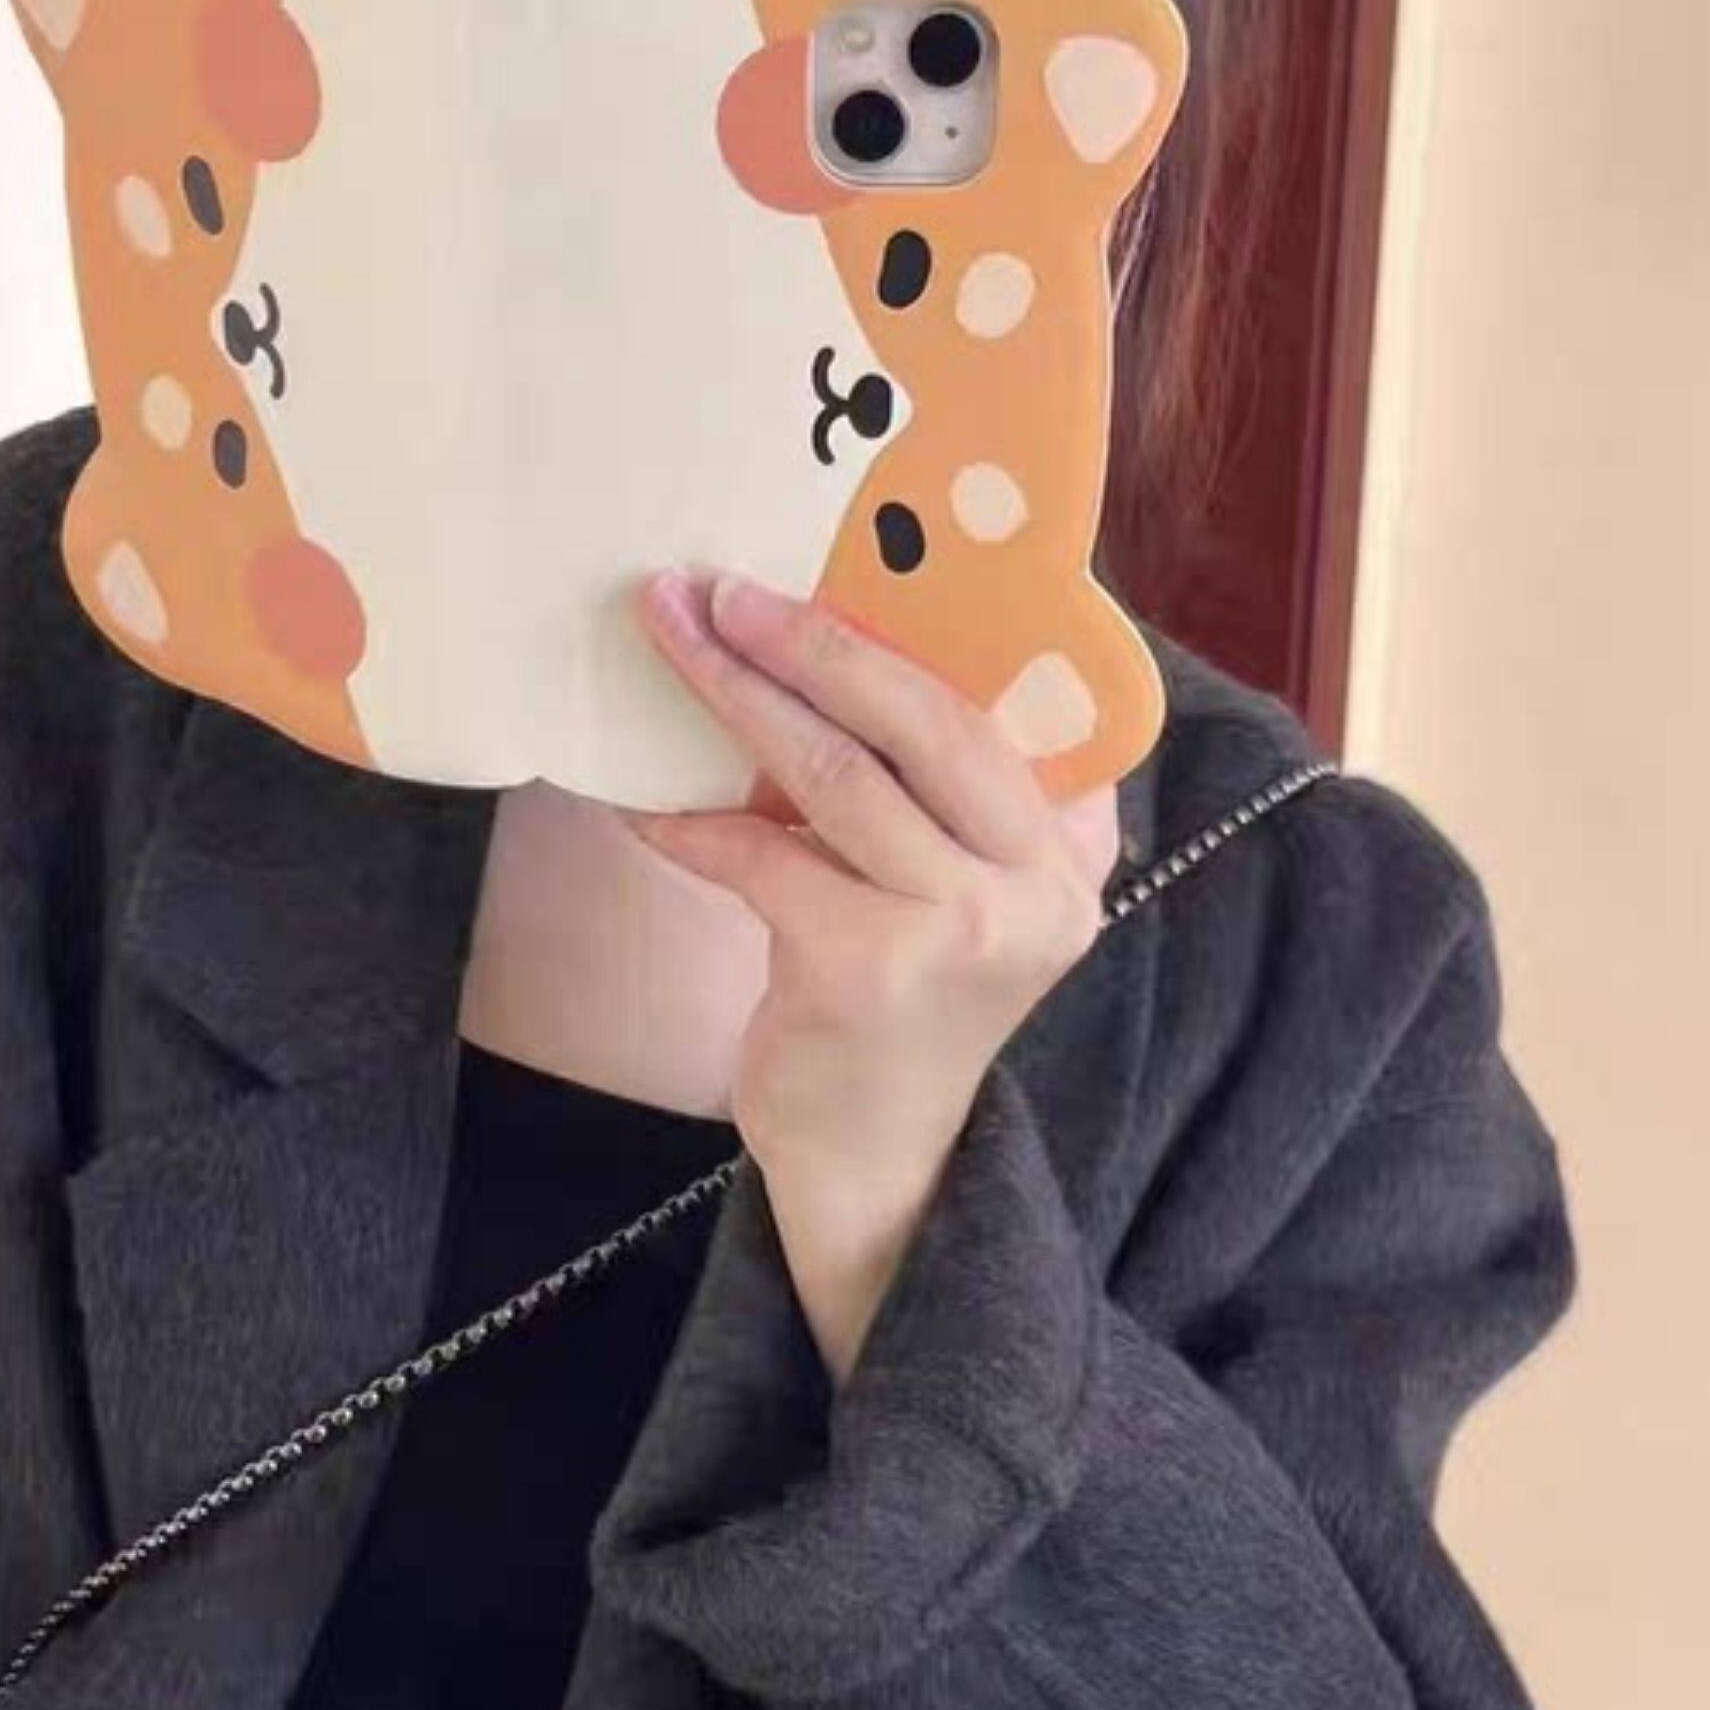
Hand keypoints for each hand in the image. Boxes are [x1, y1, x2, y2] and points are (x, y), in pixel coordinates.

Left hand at [622, 569, 1118, 1377]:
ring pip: (834, 777)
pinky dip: (693, 824)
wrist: (877, 1157)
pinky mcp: (867, 970)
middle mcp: (1037, 884)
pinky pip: (763, 859)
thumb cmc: (899, 1004)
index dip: (911, 619)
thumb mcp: (946, 888)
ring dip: (736, 698)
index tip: (829, 552)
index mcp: (1070, 846)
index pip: (996, 702)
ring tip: (670, 636)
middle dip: (809, 638)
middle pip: (918, 718)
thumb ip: (929, 794)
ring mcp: (960, 930)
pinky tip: (640, 799)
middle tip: (718, 584)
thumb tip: (820, 642)